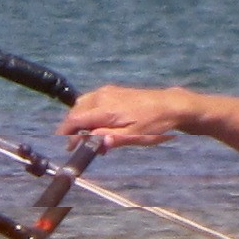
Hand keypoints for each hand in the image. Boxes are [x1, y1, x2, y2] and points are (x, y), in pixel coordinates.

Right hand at [57, 85, 195, 148]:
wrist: (171, 105)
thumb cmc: (155, 123)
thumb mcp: (134, 136)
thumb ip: (111, 139)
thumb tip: (94, 144)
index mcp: (106, 108)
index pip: (76, 119)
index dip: (68, 134)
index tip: (68, 147)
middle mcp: (103, 96)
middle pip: (76, 111)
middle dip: (73, 129)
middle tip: (79, 146)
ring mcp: (108, 91)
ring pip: (83, 105)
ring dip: (82, 122)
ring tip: (92, 139)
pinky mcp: (113, 92)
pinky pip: (93, 102)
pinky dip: (90, 114)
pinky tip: (100, 128)